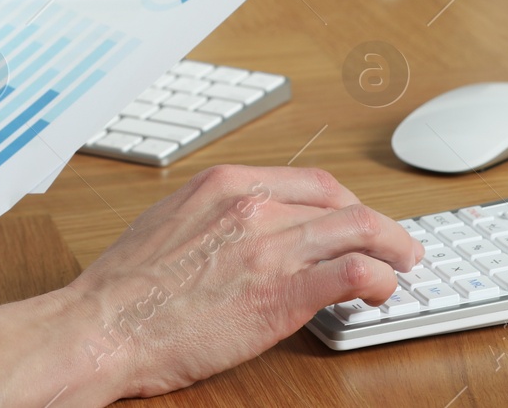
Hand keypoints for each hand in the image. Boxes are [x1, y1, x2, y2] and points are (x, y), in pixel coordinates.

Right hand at [56, 164, 424, 400]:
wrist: (104, 326)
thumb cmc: (125, 286)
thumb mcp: (171, 219)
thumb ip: (217, 213)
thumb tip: (247, 223)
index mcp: (227, 184)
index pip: (312, 181)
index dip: (346, 202)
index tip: (356, 220)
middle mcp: (254, 206)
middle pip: (342, 201)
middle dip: (378, 223)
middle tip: (396, 244)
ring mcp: (270, 247)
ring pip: (360, 228)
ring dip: (393, 247)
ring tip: (403, 266)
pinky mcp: (281, 294)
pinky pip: (353, 272)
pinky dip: (379, 278)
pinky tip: (379, 292)